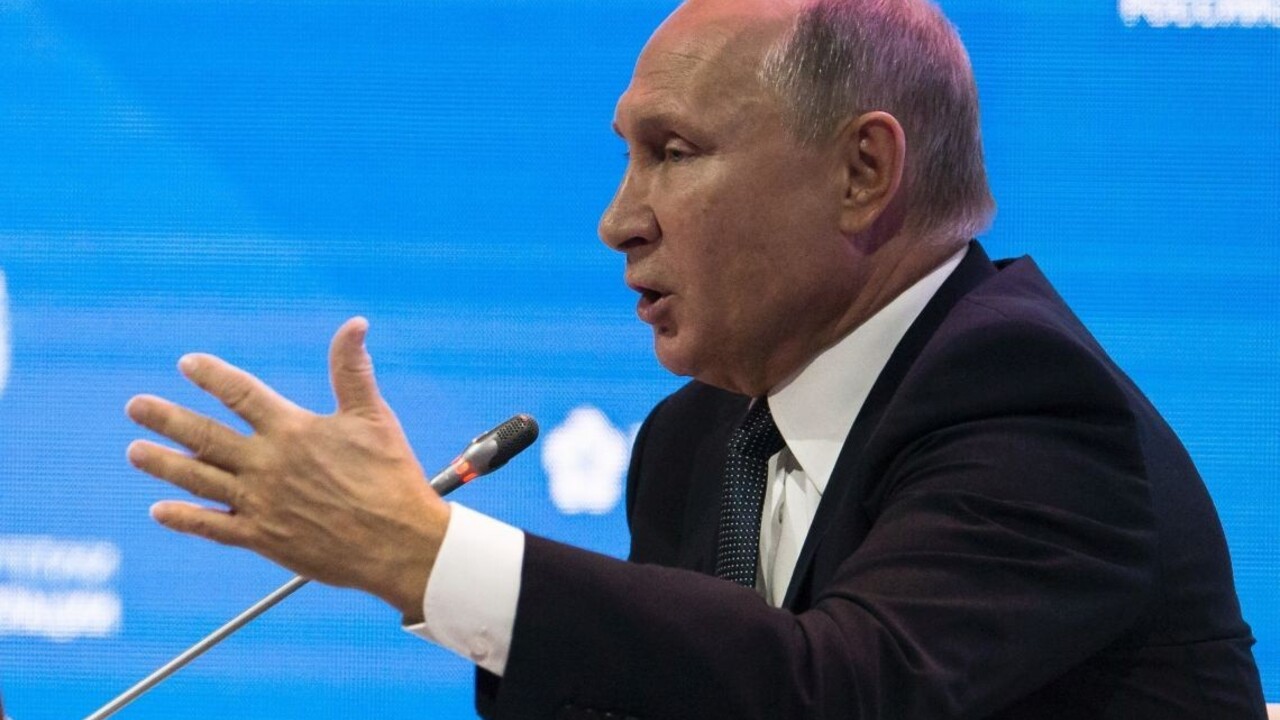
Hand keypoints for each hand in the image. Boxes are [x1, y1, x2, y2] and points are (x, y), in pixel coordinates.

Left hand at [125, 317, 447, 620]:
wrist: (398, 542)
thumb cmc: (391, 477)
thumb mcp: (374, 416)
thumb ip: (353, 369)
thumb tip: (355, 323)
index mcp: (293, 430)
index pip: (240, 394)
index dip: (212, 376)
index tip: (188, 364)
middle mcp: (268, 464)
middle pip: (205, 436)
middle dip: (166, 418)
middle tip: (136, 406)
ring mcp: (261, 503)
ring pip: (198, 479)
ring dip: (163, 464)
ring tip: (135, 451)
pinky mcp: (264, 538)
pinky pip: (213, 527)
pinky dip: (184, 519)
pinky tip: (160, 511)